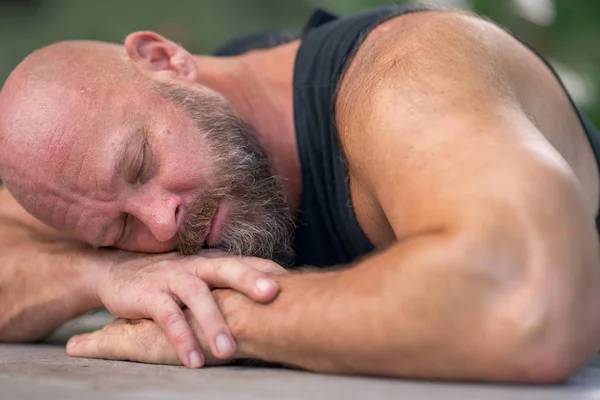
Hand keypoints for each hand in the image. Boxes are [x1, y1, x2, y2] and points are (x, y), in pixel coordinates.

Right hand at [90, 252, 285, 367]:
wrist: (117, 270)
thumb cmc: (171, 277)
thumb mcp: (200, 275)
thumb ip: (228, 283)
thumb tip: (272, 295)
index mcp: (213, 262)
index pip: (245, 262)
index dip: (268, 270)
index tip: (295, 283)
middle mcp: (196, 266)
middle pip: (227, 268)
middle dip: (249, 280)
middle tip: (273, 295)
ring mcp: (173, 278)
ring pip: (197, 296)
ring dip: (213, 323)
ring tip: (228, 351)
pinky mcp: (150, 295)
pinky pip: (168, 318)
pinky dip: (181, 339)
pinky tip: (193, 361)